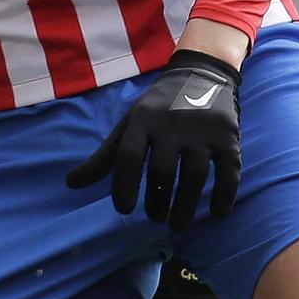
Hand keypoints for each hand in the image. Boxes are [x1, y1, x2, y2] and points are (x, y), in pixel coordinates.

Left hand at [66, 50, 240, 227]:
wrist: (201, 73)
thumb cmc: (158, 108)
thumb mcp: (130, 125)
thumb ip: (105, 157)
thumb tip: (70, 185)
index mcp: (143, 120)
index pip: (128, 156)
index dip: (124, 185)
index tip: (123, 210)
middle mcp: (172, 124)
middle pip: (162, 171)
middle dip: (157, 201)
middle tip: (155, 218)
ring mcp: (202, 131)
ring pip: (195, 176)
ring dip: (186, 206)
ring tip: (177, 225)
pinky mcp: (228, 137)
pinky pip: (228, 172)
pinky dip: (224, 196)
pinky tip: (216, 213)